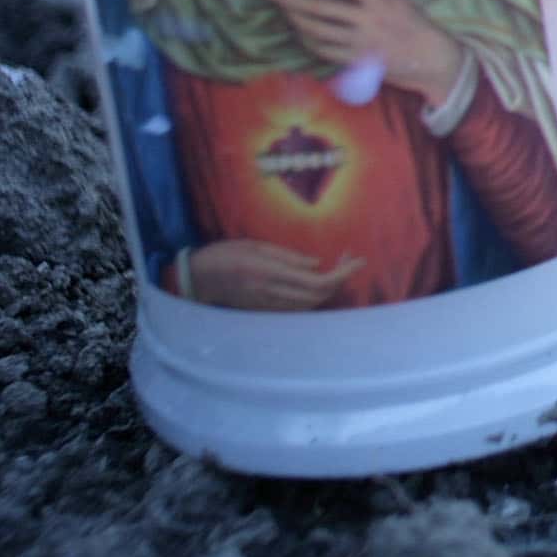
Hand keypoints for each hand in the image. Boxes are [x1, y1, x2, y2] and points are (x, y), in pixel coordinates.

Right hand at [186, 240, 363, 311]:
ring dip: (328, 289)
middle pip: (318, 296)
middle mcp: (273, 293)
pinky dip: (312, 298)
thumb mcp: (256, 246)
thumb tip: (316, 264)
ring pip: (310, 305)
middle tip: (348, 259)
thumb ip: (287, 257)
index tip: (358, 261)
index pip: (318, 282)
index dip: (343, 274)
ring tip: (336, 268)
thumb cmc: (225, 254)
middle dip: (340, 280)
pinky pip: (296, 309)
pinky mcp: (264, 310)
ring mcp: (269, 305)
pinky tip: (315, 282)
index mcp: (272, 273)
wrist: (198, 278)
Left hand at [269, 0, 463, 101]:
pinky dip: (308, 42)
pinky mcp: (356, 61)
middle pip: (319, 8)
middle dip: (292, 0)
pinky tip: (301, 36)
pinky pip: (324, 51)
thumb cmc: (416, 25)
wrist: (430, 57)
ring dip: (296, 22)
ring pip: (317, 31)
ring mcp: (359, 42)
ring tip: (285, 14)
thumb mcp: (396, 0)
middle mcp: (366, 18)